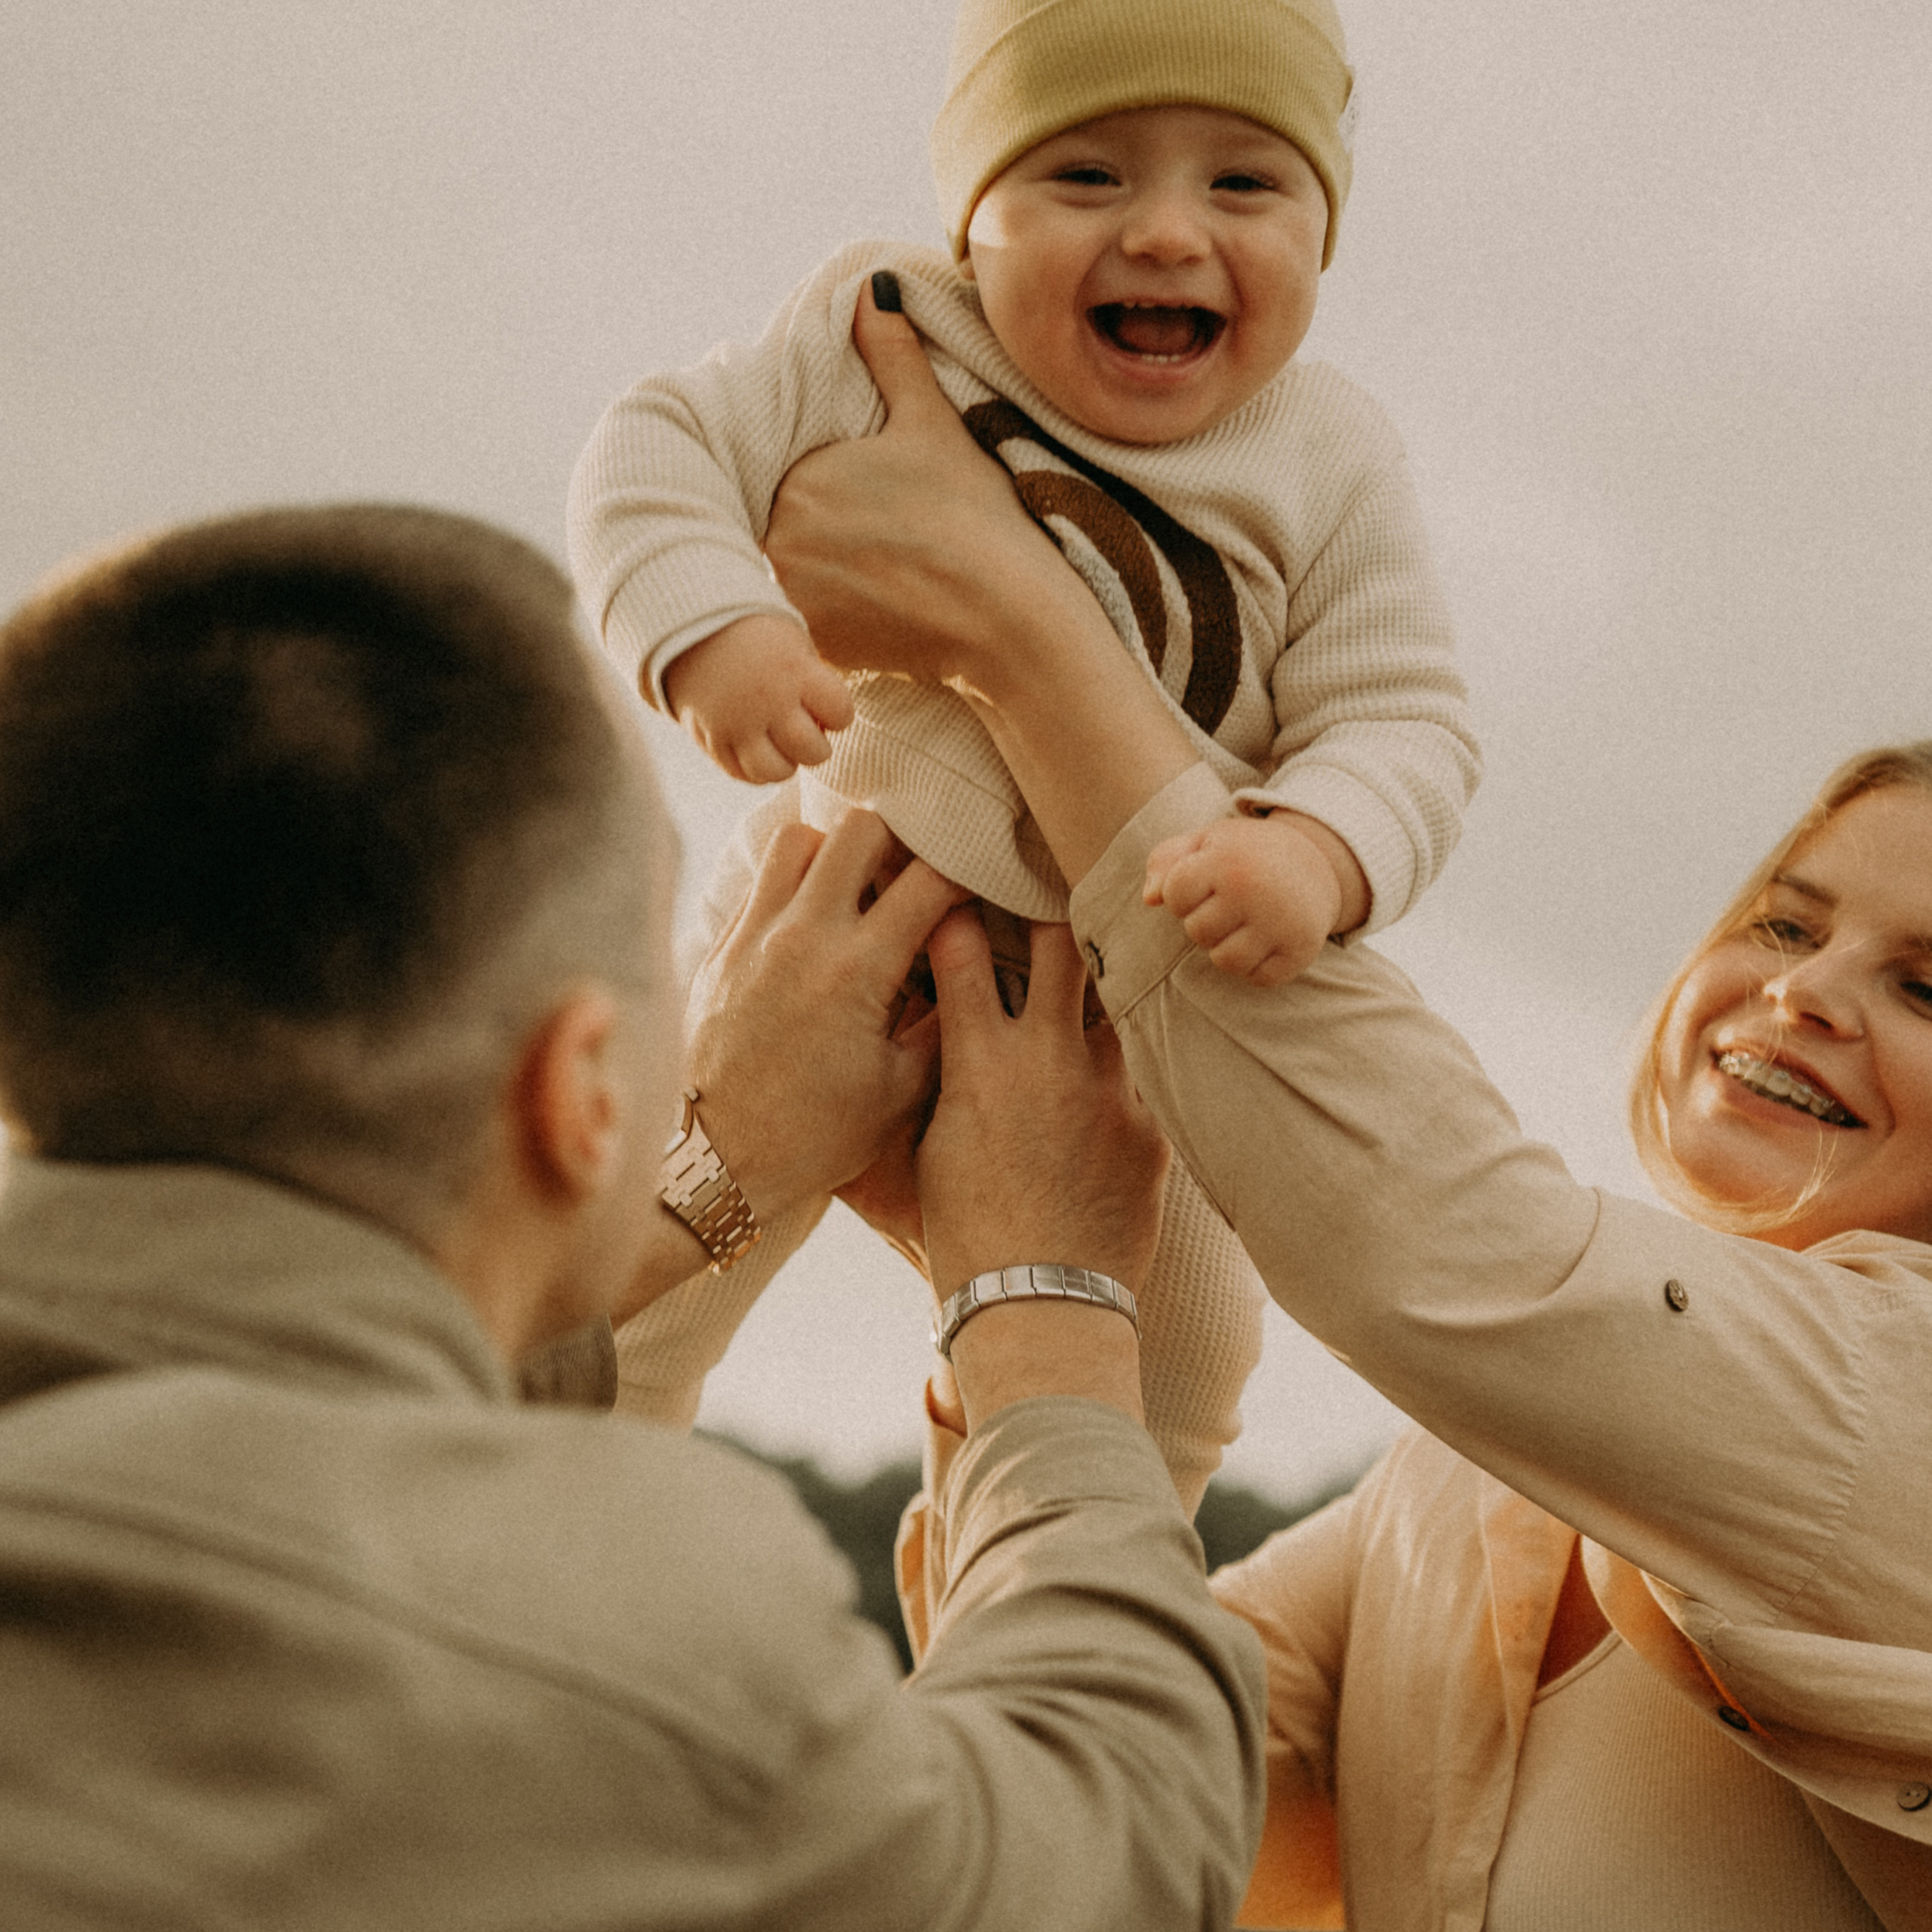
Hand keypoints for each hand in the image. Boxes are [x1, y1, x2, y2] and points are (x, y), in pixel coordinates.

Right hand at [662, 612, 853, 783]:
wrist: (690, 629)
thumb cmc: (755, 637)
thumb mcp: (793, 643)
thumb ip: (815, 682)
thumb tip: (826, 726)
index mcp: (794, 670)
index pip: (840, 713)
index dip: (838, 714)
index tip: (827, 707)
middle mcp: (767, 701)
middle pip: (812, 751)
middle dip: (816, 746)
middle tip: (804, 730)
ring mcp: (737, 724)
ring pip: (776, 772)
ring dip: (786, 764)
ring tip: (780, 746)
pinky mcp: (711, 739)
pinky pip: (742, 774)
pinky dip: (755, 769)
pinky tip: (756, 749)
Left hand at [684, 809, 966, 1220]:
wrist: (720, 1163)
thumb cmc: (815, 1137)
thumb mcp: (901, 1089)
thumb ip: (941, 1018)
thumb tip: (968, 969)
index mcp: (857, 970)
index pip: (930, 879)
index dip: (966, 873)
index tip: (978, 887)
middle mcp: (801, 936)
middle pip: (861, 827)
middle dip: (900, 840)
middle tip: (913, 877)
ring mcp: (752, 936)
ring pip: (799, 838)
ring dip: (837, 853)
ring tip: (858, 893)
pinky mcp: (719, 948)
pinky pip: (759, 882)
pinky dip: (793, 885)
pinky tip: (813, 927)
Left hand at [764, 278, 1097, 705]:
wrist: (1006, 621)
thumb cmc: (975, 518)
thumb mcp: (934, 425)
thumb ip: (892, 357)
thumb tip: (870, 288)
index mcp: (798, 477)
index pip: (772, 468)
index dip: (805, 477)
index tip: (844, 489)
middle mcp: (778, 539)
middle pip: (770, 524)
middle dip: (799, 526)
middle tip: (858, 533)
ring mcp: (793, 599)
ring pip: (783, 575)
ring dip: (809, 573)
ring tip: (867, 572)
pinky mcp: (814, 647)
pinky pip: (802, 626)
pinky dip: (827, 618)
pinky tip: (871, 608)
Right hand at [918, 913, 1168, 1295]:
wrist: (1037, 1307)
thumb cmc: (964, 1233)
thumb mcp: (927, 1146)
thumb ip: (940, 1074)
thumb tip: (937, 1026)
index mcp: (979, 1063)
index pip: (961, 950)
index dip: (956, 910)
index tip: (957, 890)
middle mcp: (1048, 1061)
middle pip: (1056, 941)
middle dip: (1046, 908)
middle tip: (1045, 887)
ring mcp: (1108, 1089)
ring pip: (1115, 994)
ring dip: (1100, 977)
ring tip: (1098, 955)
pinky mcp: (1151, 1126)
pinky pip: (1143, 1068)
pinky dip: (1127, 1058)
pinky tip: (1121, 1055)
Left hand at [1145, 811, 1369, 983]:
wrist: (1317, 861)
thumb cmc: (1245, 854)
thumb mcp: (1206, 842)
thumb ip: (1165, 861)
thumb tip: (1149, 899)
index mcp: (1226, 858)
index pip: (1174, 896)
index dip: (1182, 894)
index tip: (1203, 884)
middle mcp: (1254, 890)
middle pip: (1197, 931)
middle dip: (1204, 921)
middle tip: (1228, 905)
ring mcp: (1281, 922)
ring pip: (1225, 961)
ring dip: (1226, 948)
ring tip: (1241, 926)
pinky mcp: (1302, 949)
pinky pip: (1259, 978)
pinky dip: (1256, 967)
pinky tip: (1265, 941)